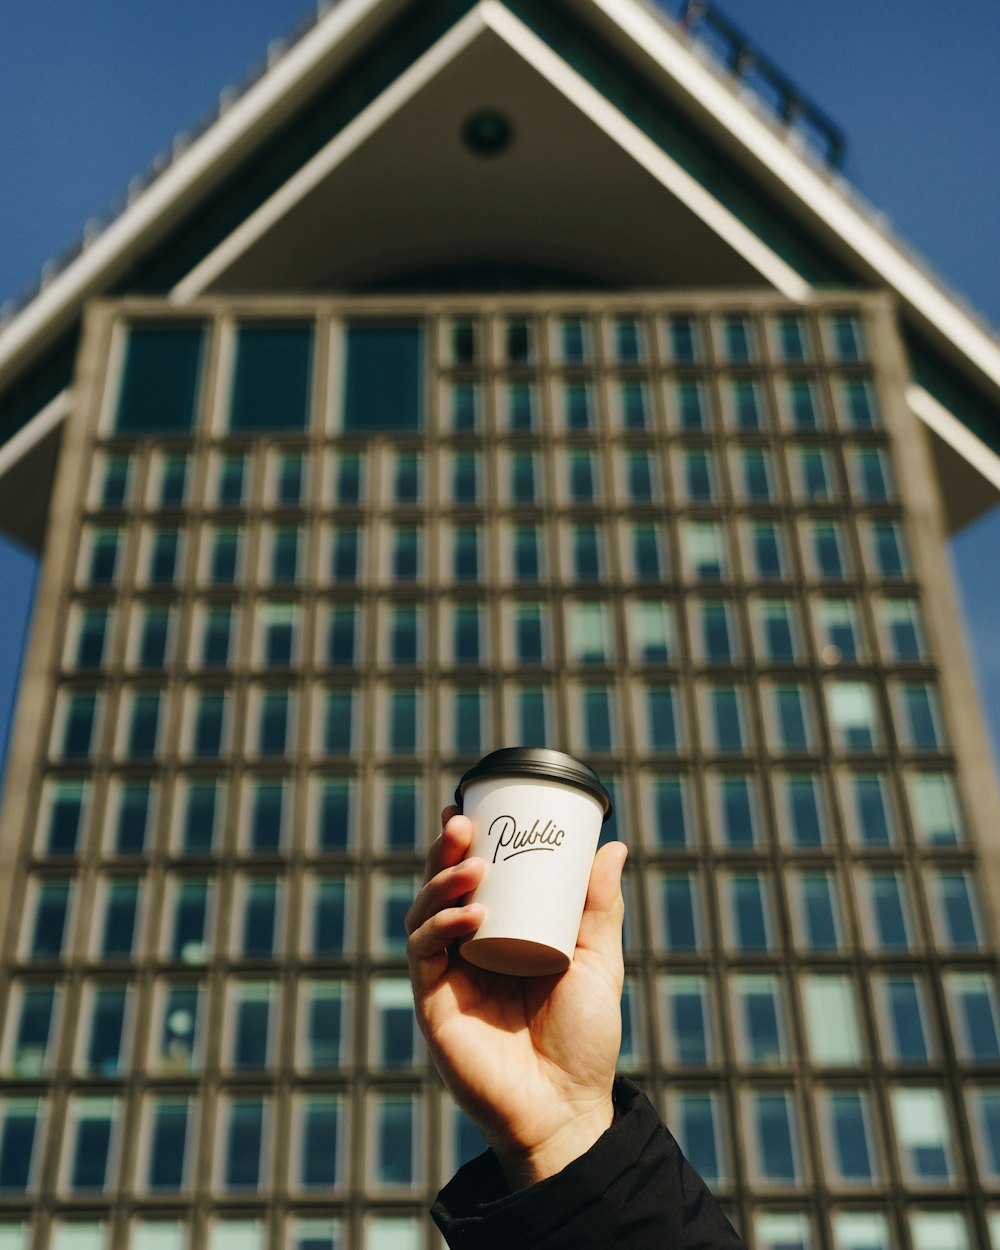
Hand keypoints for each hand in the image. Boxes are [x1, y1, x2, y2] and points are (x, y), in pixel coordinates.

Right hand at [406, 805, 627, 1188]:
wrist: (566, 1109)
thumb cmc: (583, 1039)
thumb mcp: (597, 962)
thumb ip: (599, 909)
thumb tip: (613, 846)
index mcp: (498, 934)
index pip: (472, 878)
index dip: (464, 841)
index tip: (471, 804)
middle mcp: (466, 950)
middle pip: (440, 886)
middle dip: (444, 850)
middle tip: (461, 821)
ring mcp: (447, 976)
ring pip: (424, 913)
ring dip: (441, 882)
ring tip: (473, 866)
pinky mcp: (434, 1004)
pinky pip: (425, 954)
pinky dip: (441, 926)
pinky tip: (471, 914)